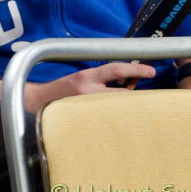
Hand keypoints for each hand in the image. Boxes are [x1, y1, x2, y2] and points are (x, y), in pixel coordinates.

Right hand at [25, 62, 156, 111]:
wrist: (39, 102)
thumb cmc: (62, 89)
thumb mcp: (80, 78)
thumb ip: (100, 79)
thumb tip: (127, 81)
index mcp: (87, 77)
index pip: (116, 69)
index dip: (135, 69)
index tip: (151, 71)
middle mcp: (88, 91)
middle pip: (122, 92)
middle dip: (136, 94)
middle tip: (150, 97)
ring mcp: (88, 108)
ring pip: (118, 108)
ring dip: (127, 108)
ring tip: (133, 110)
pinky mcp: (86, 121)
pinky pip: (109, 120)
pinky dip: (117, 120)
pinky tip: (120, 122)